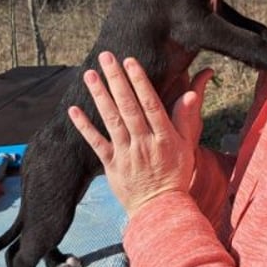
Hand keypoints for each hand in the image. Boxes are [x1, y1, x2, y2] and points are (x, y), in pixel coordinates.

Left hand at [68, 51, 212, 217]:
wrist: (160, 209)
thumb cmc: (176, 174)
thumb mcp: (187, 147)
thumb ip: (186, 119)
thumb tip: (192, 93)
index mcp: (164, 136)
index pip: (150, 103)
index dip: (140, 81)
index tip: (130, 61)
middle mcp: (144, 142)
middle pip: (128, 106)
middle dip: (116, 79)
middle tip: (106, 57)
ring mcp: (126, 154)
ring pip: (111, 120)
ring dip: (100, 95)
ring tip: (90, 74)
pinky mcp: (112, 165)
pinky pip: (96, 143)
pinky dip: (85, 126)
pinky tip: (75, 109)